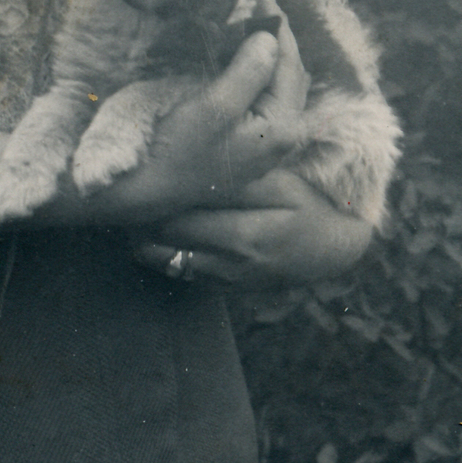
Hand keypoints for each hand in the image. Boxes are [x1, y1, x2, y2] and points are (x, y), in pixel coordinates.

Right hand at [85, 0, 309, 225]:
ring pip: (282, 85)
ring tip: (259, 22)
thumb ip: (249, 70)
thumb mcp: (214, 106)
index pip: (290, 64)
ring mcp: (270, 142)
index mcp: (282, 127)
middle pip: (292, 74)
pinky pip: (268, 98)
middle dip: (280, 36)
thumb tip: (269, 37)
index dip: (278, 24)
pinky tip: (251, 56)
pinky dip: (263, 71)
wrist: (151, 191)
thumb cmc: (178, 149)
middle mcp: (285, 136)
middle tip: (262, 1)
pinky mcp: (254, 144)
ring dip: (273, 52)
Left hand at [132, 169, 373, 284]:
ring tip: (133, 217)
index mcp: (245, 237)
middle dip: (142, 221)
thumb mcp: (283, 185)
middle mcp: (230, 266)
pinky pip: (184, 275)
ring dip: (146, 242)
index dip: (152, 202)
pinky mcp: (226, 289)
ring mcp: (227, 282)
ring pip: (169, 264)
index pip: (179, 221)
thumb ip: (239, 180)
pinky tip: (154, 238)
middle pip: (166, 244)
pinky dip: (165, 257)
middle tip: (126, 196)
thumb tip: (192, 173)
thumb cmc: (311, 208)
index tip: (138, 181)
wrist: (335, 250)